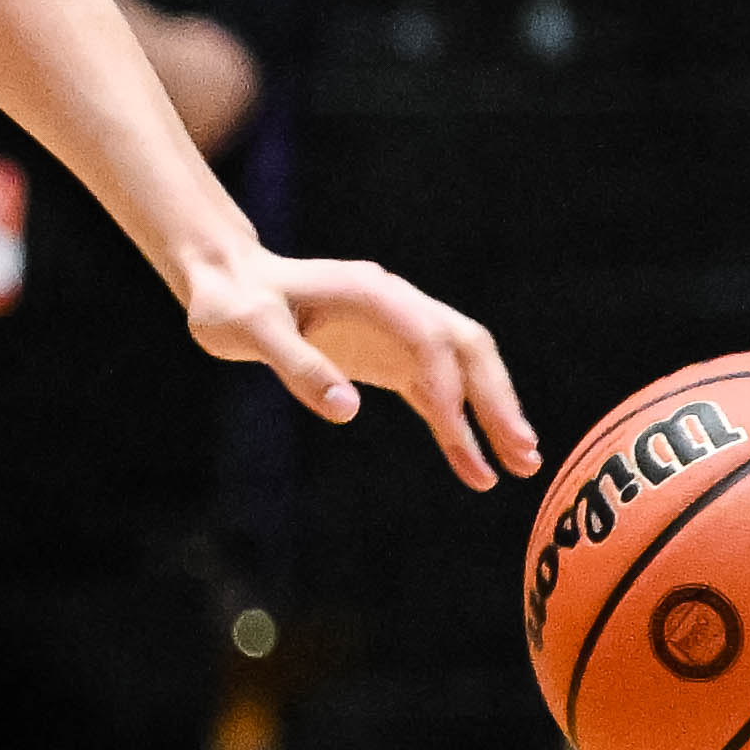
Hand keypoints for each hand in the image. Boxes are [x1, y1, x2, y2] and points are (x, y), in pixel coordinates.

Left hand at [181, 244, 536, 490]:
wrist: (226, 283)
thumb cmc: (231, 303)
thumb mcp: (248, 331)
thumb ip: (298, 367)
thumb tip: (349, 411)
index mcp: (372, 293)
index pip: (427, 339)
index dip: (446, 385)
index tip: (456, 433)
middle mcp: (398, 307)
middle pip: (467, 350)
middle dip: (496, 399)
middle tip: (523, 451)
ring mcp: (398, 332)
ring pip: (462, 371)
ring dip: (492, 415)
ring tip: (521, 465)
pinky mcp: (389, 358)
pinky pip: (434, 393)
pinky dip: (456, 426)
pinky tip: (473, 463)